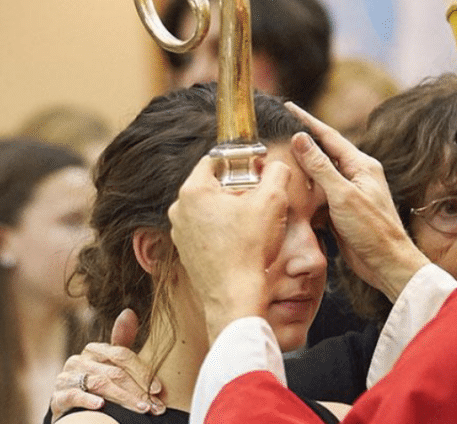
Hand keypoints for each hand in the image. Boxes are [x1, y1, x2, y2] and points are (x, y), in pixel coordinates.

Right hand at [49, 309, 163, 419]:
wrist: (68, 405)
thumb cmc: (96, 381)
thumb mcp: (110, 363)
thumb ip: (122, 341)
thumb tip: (128, 312)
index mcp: (94, 350)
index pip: (123, 355)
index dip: (143, 372)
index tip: (159, 389)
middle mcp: (79, 360)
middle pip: (115, 372)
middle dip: (139, 391)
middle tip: (155, 406)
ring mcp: (66, 378)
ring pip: (99, 384)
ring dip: (124, 398)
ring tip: (141, 409)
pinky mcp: (57, 396)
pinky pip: (73, 395)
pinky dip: (88, 400)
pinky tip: (101, 406)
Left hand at [167, 154, 290, 340]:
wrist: (236, 296)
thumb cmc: (250, 250)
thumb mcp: (273, 201)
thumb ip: (277, 173)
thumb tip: (277, 166)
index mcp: (193, 191)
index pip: (215, 160)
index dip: (240, 161)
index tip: (257, 170)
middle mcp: (180, 210)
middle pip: (212, 184)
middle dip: (237, 187)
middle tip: (259, 198)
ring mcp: (180, 233)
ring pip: (209, 208)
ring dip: (230, 210)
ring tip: (253, 222)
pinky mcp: (186, 252)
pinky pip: (206, 230)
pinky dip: (223, 230)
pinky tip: (242, 240)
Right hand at [286, 102, 428, 301]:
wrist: (387, 264)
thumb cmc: (372, 230)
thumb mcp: (343, 195)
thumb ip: (321, 167)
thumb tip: (301, 138)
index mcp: (361, 165)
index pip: (329, 136)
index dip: (307, 121)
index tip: (288, 106)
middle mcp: (356, 175)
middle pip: (324, 153)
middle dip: (302, 141)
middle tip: (278, 128)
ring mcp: (350, 193)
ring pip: (320, 175)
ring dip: (301, 167)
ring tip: (277, 156)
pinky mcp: (343, 211)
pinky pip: (320, 194)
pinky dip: (305, 191)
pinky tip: (290, 189)